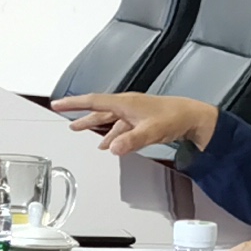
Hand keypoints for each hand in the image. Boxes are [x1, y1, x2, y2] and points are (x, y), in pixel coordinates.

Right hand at [51, 90, 215, 155]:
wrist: (192, 118)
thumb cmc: (173, 117)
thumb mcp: (151, 131)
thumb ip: (131, 140)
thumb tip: (113, 148)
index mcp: (125, 103)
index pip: (93, 101)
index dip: (74, 103)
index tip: (57, 104)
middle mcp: (126, 105)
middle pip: (97, 109)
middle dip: (80, 113)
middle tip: (63, 113)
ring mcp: (132, 113)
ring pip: (107, 119)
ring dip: (93, 125)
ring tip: (78, 129)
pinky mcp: (139, 120)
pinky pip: (119, 127)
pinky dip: (111, 135)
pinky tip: (108, 144)